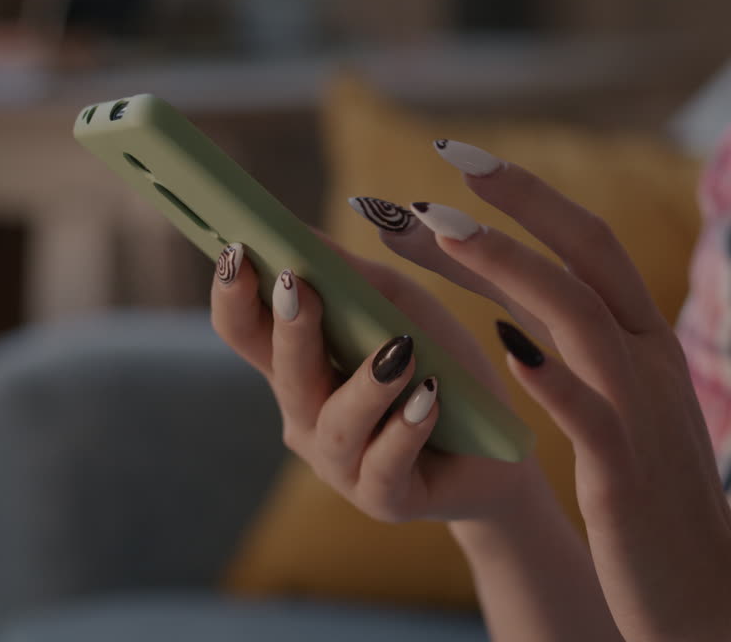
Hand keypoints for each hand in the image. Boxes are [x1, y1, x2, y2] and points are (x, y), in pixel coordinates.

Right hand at [209, 233, 547, 523]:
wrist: (498, 449)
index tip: (237, 251)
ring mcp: (341, 463)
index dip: (232, 294)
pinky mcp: (383, 499)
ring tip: (401, 352)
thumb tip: (298, 231)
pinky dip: (406, 428)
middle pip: (282, 372)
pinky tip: (428, 399)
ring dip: (366, 385)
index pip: (245, 330)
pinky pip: (384, 465)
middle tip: (299, 286)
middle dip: (290, 329)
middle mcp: (307, 415)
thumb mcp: (401, 308)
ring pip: (335, 423)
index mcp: (298, 366)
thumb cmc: (440, 366)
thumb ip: (352, 277)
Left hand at [386, 140, 730, 640]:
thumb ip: (585, 361)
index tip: (460, 165)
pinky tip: (501, 348)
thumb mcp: (627, 413)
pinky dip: (550, 376)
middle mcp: (652, 361)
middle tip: (440, 164)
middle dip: (515, 202)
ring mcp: (642, 414)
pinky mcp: (626, 475)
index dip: (528, 197)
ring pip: (580, 314)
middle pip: (588, 254)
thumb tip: (521, 320)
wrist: (713, 600)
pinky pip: (590, 413)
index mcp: (649, 343)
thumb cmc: (656, 507)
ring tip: (437, 230)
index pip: (590, 245)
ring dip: (508, 264)